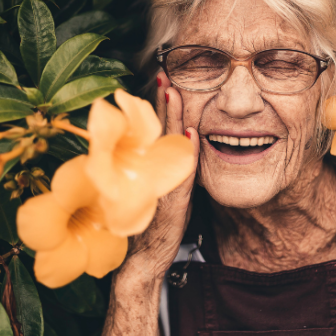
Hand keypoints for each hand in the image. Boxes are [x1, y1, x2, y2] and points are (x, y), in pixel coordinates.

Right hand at [124, 71, 199, 278]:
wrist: (144, 260)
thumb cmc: (153, 225)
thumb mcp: (163, 193)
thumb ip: (172, 171)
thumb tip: (186, 146)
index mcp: (152, 168)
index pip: (158, 131)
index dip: (161, 107)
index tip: (165, 83)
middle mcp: (153, 172)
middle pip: (160, 131)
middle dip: (163, 103)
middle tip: (165, 75)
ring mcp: (160, 185)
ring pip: (167, 146)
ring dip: (171, 119)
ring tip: (173, 93)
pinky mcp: (172, 201)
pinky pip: (181, 172)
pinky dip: (186, 153)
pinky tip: (191, 134)